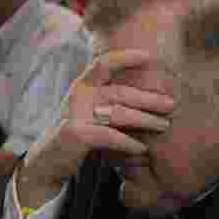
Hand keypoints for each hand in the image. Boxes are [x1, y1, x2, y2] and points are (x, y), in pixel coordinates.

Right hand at [17, 48, 176, 209]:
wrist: (47, 161)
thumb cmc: (77, 134)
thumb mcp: (91, 112)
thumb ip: (111, 101)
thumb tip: (149, 98)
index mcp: (83, 85)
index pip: (104, 63)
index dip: (126, 57)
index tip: (149, 56)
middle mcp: (79, 95)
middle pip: (120, 92)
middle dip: (149, 99)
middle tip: (172, 104)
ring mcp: (76, 114)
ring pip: (119, 113)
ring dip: (145, 120)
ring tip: (164, 126)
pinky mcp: (76, 134)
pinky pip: (110, 136)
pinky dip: (128, 142)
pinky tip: (142, 147)